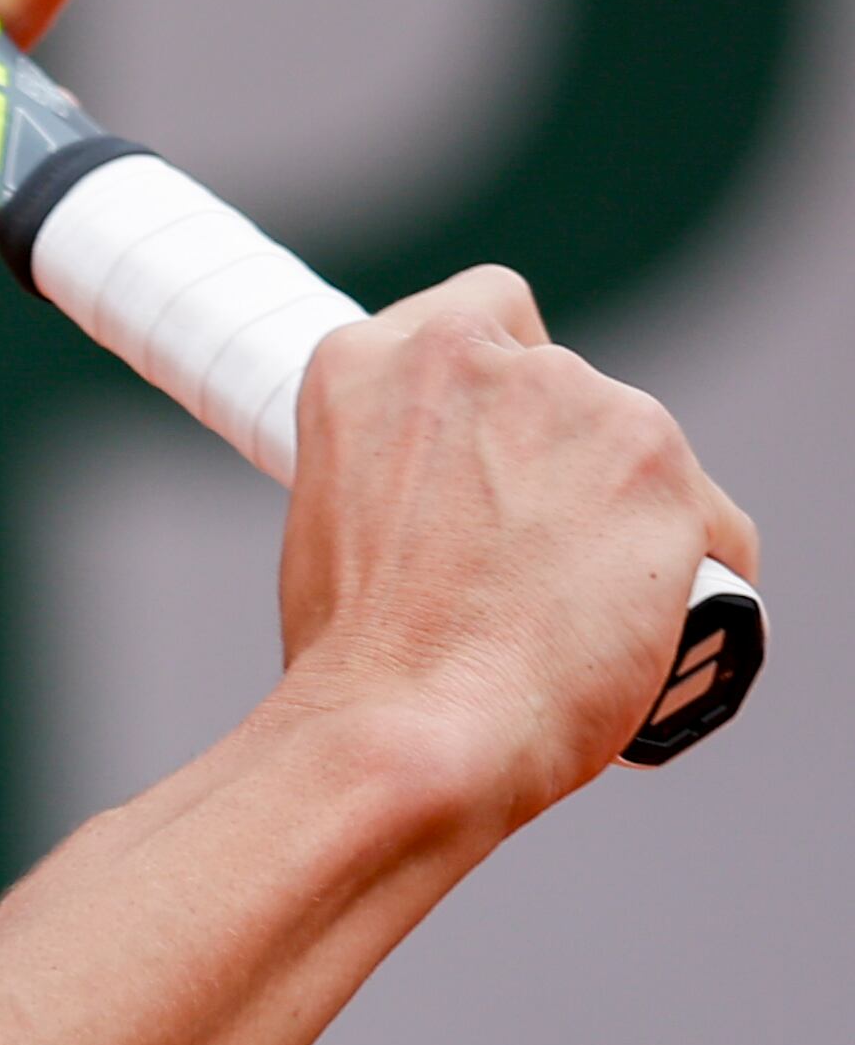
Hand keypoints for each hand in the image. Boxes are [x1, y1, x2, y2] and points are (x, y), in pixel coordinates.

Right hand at [277, 268, 758, 821]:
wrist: (409, 729)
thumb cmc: (359, 660)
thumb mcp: (335, 522)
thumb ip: (399, 468)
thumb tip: (455, 499)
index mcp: (370, 362)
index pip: (482, 315)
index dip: (499, 387)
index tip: (494, 445)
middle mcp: (477, 358)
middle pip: (566, 388)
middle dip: (560, 464)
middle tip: (527, 560)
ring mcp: (577, 404)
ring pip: (637, 454)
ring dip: (621, 517)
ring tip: (567, 614)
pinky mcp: (663, 468)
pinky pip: (710, 522)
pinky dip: (690, 573)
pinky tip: (636, 632)